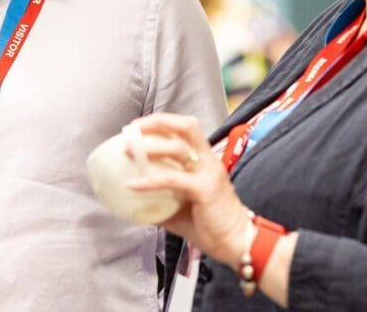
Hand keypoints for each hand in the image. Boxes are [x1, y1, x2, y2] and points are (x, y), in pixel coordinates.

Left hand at [126, 112, 252, 266]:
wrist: (238, 243)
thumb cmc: (211, 225)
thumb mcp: (181, 208)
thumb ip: (161, 200)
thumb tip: (134, 202)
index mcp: (205, 160)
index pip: (186, 128)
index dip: (162, 122)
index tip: (138, 127)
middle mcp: (208, 161)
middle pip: (186, 127)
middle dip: (157, 123)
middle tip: (132, 130)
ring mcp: (208, 173)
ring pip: (179, 148)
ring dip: (151, 147)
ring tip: (128, 151)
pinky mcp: (205, 189)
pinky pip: (173, 179)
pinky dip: (150, 180)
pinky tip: (132, 184)